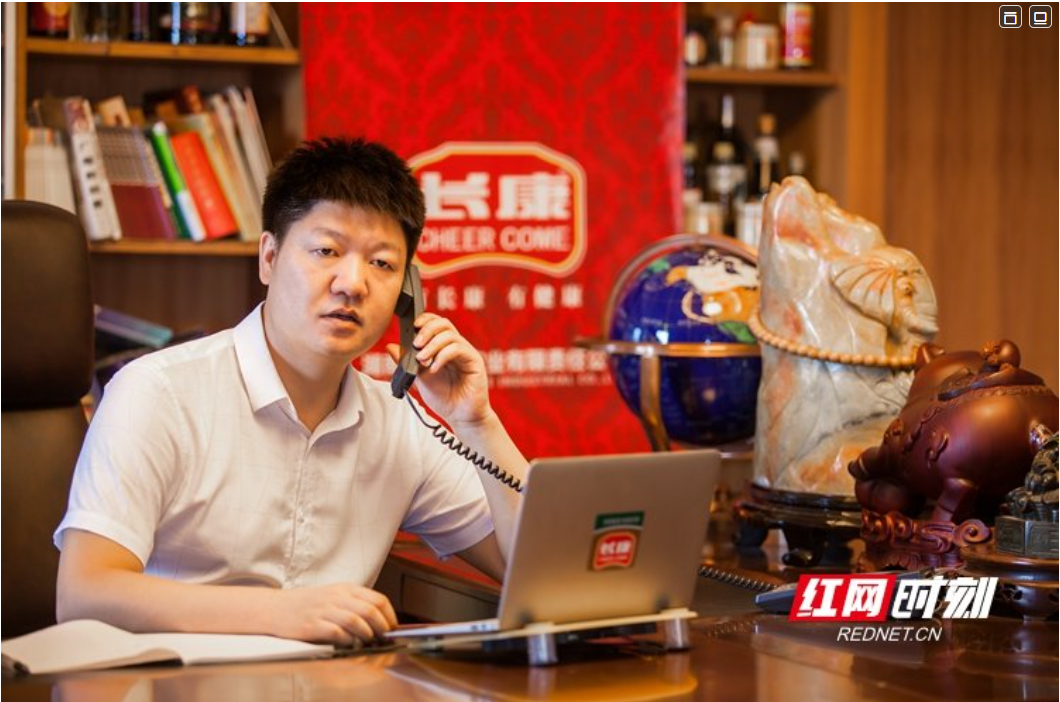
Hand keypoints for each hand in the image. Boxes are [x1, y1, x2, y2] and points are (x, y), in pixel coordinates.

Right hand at [271, 584, 396, 643]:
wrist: (276, 608)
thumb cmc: (308, 604)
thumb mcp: (334, 595)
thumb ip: (354, 604)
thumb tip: (380, 620)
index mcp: (345, 588)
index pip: (377, 599)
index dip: (389, 615)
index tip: (392, 628)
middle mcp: (336, 597)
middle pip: (370, 610)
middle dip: (382, 627)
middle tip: (384, 638)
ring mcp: (323, 610)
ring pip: (356, 621)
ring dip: (366, 634)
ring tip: (368, 641)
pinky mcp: (311, 625)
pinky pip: (336, 633)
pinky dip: (347, 640)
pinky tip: (348, 644)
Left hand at [386, 313, 491, 426]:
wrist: (460, 417)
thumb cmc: (444, 398)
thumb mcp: (419, 378)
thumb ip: (407, 362)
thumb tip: (390, 347)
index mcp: (445, 347)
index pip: (436, 324)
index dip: (425, 320)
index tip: (412, 327)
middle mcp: (457, 347)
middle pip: (444, 324)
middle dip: (427, 331)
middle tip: (416, 345)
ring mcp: (467, 353)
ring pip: (450, 335)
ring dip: (432, 345)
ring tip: (422, 360)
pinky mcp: (474, 361)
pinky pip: (458, 349)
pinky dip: (442, 356)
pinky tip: (433, 369)